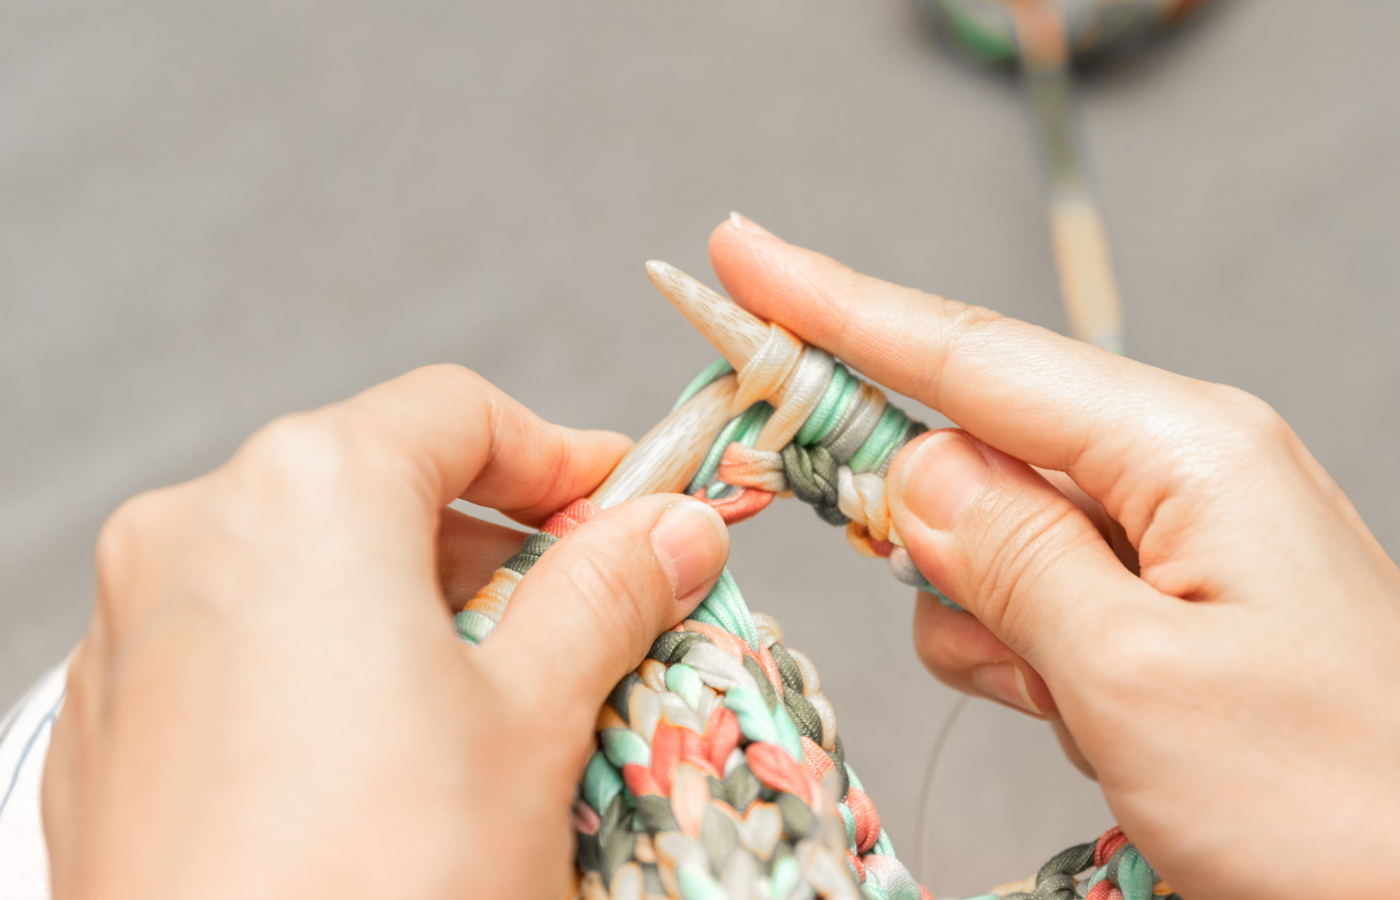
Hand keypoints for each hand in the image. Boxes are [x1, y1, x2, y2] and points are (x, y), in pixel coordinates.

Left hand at [42, 365, 729, 899]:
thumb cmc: (381, 881)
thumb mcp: (534, 718)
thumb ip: (607, 594)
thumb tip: (674, 531)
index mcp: (304, 493)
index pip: (458, 414)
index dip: (564, 456)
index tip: (631, 508)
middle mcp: (194, 533)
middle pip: (379, 484)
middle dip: (495, 544)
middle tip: (585, 615)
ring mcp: (135, 629)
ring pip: (307, 567)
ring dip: (416, 608)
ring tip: (495, 704)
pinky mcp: (112, 722)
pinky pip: (241, 644)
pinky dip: (328, 663)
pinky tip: (389, 757)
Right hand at [710, 216, 1399, 899]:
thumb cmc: (1340, 800)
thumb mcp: (1139, 681)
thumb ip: (1010, 559)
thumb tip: (911, 469)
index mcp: (1184, 450)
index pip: (970, 356)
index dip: (838, 307)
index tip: (743, 256)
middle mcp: (1178, 472)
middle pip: (975, 445)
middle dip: (923, 524)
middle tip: (947, 600)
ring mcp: (1172, 542)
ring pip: (993, 541)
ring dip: (990, 623)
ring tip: (1073, 705)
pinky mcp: (1163, 605)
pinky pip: (1036, 601)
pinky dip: (1026, 658)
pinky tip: (1086, 716)